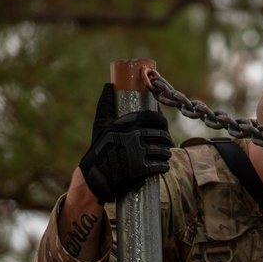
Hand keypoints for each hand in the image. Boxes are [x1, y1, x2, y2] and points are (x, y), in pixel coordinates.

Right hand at [78, 83, 172, 204]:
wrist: (96, 176)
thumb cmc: (99, 148)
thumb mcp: (100, 124)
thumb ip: (106, 104)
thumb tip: (108, 85)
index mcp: (126, 123)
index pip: (152, 117)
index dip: (161, 119)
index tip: (163, 123)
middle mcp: (134, 136)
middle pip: (160, 133)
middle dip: (166, 137)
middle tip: (166, 140)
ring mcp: (138, 152)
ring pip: (163, 150)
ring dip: (167, 152)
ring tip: (166, 153)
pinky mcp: (141, 169)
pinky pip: (160, 165)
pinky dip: (164, 166)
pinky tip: (164, 166)